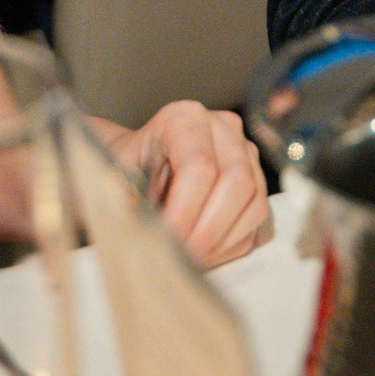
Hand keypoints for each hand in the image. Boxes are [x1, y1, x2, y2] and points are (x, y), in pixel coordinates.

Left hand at [95, 100, 271, 268]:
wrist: (138, 162)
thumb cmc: (125, 169)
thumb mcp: (117, 177)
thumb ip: (132, 199)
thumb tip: (150, 236)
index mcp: (184, 118)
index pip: (199, 166)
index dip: (184, 212)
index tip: (164, 240)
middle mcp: (223, 128)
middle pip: (236, 183)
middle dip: (207, 231)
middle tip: (180, 256)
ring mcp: (245, 153)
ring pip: (253, 203)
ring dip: (220, 241)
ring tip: (189, 257)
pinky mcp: (257, 178)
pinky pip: (256, 218)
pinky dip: (229, 244)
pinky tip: (202, 252)